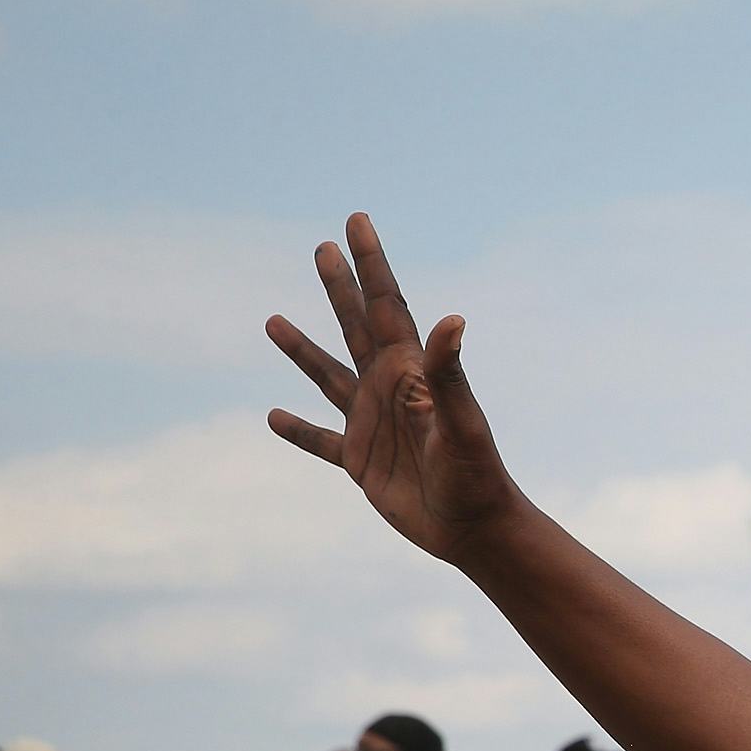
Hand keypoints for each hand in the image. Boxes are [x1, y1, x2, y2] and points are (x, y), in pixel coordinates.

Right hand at [266, 214, 519, 563]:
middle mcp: (389, 389)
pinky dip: (299, 431)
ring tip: (273, 320)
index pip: (387, 306)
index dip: (372, 264)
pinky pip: (322, 442)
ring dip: (302, 351)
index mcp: (411, 372)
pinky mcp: (361, 462)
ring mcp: (372, 425)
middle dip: (340, 287)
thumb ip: (449, 375)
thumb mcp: (461, 423)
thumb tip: (453, 319)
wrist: (476, 529)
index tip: (356, 221)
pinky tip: (273, 417)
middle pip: (356, 327)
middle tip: (323, 247)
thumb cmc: (477, 476)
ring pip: (329, 377)